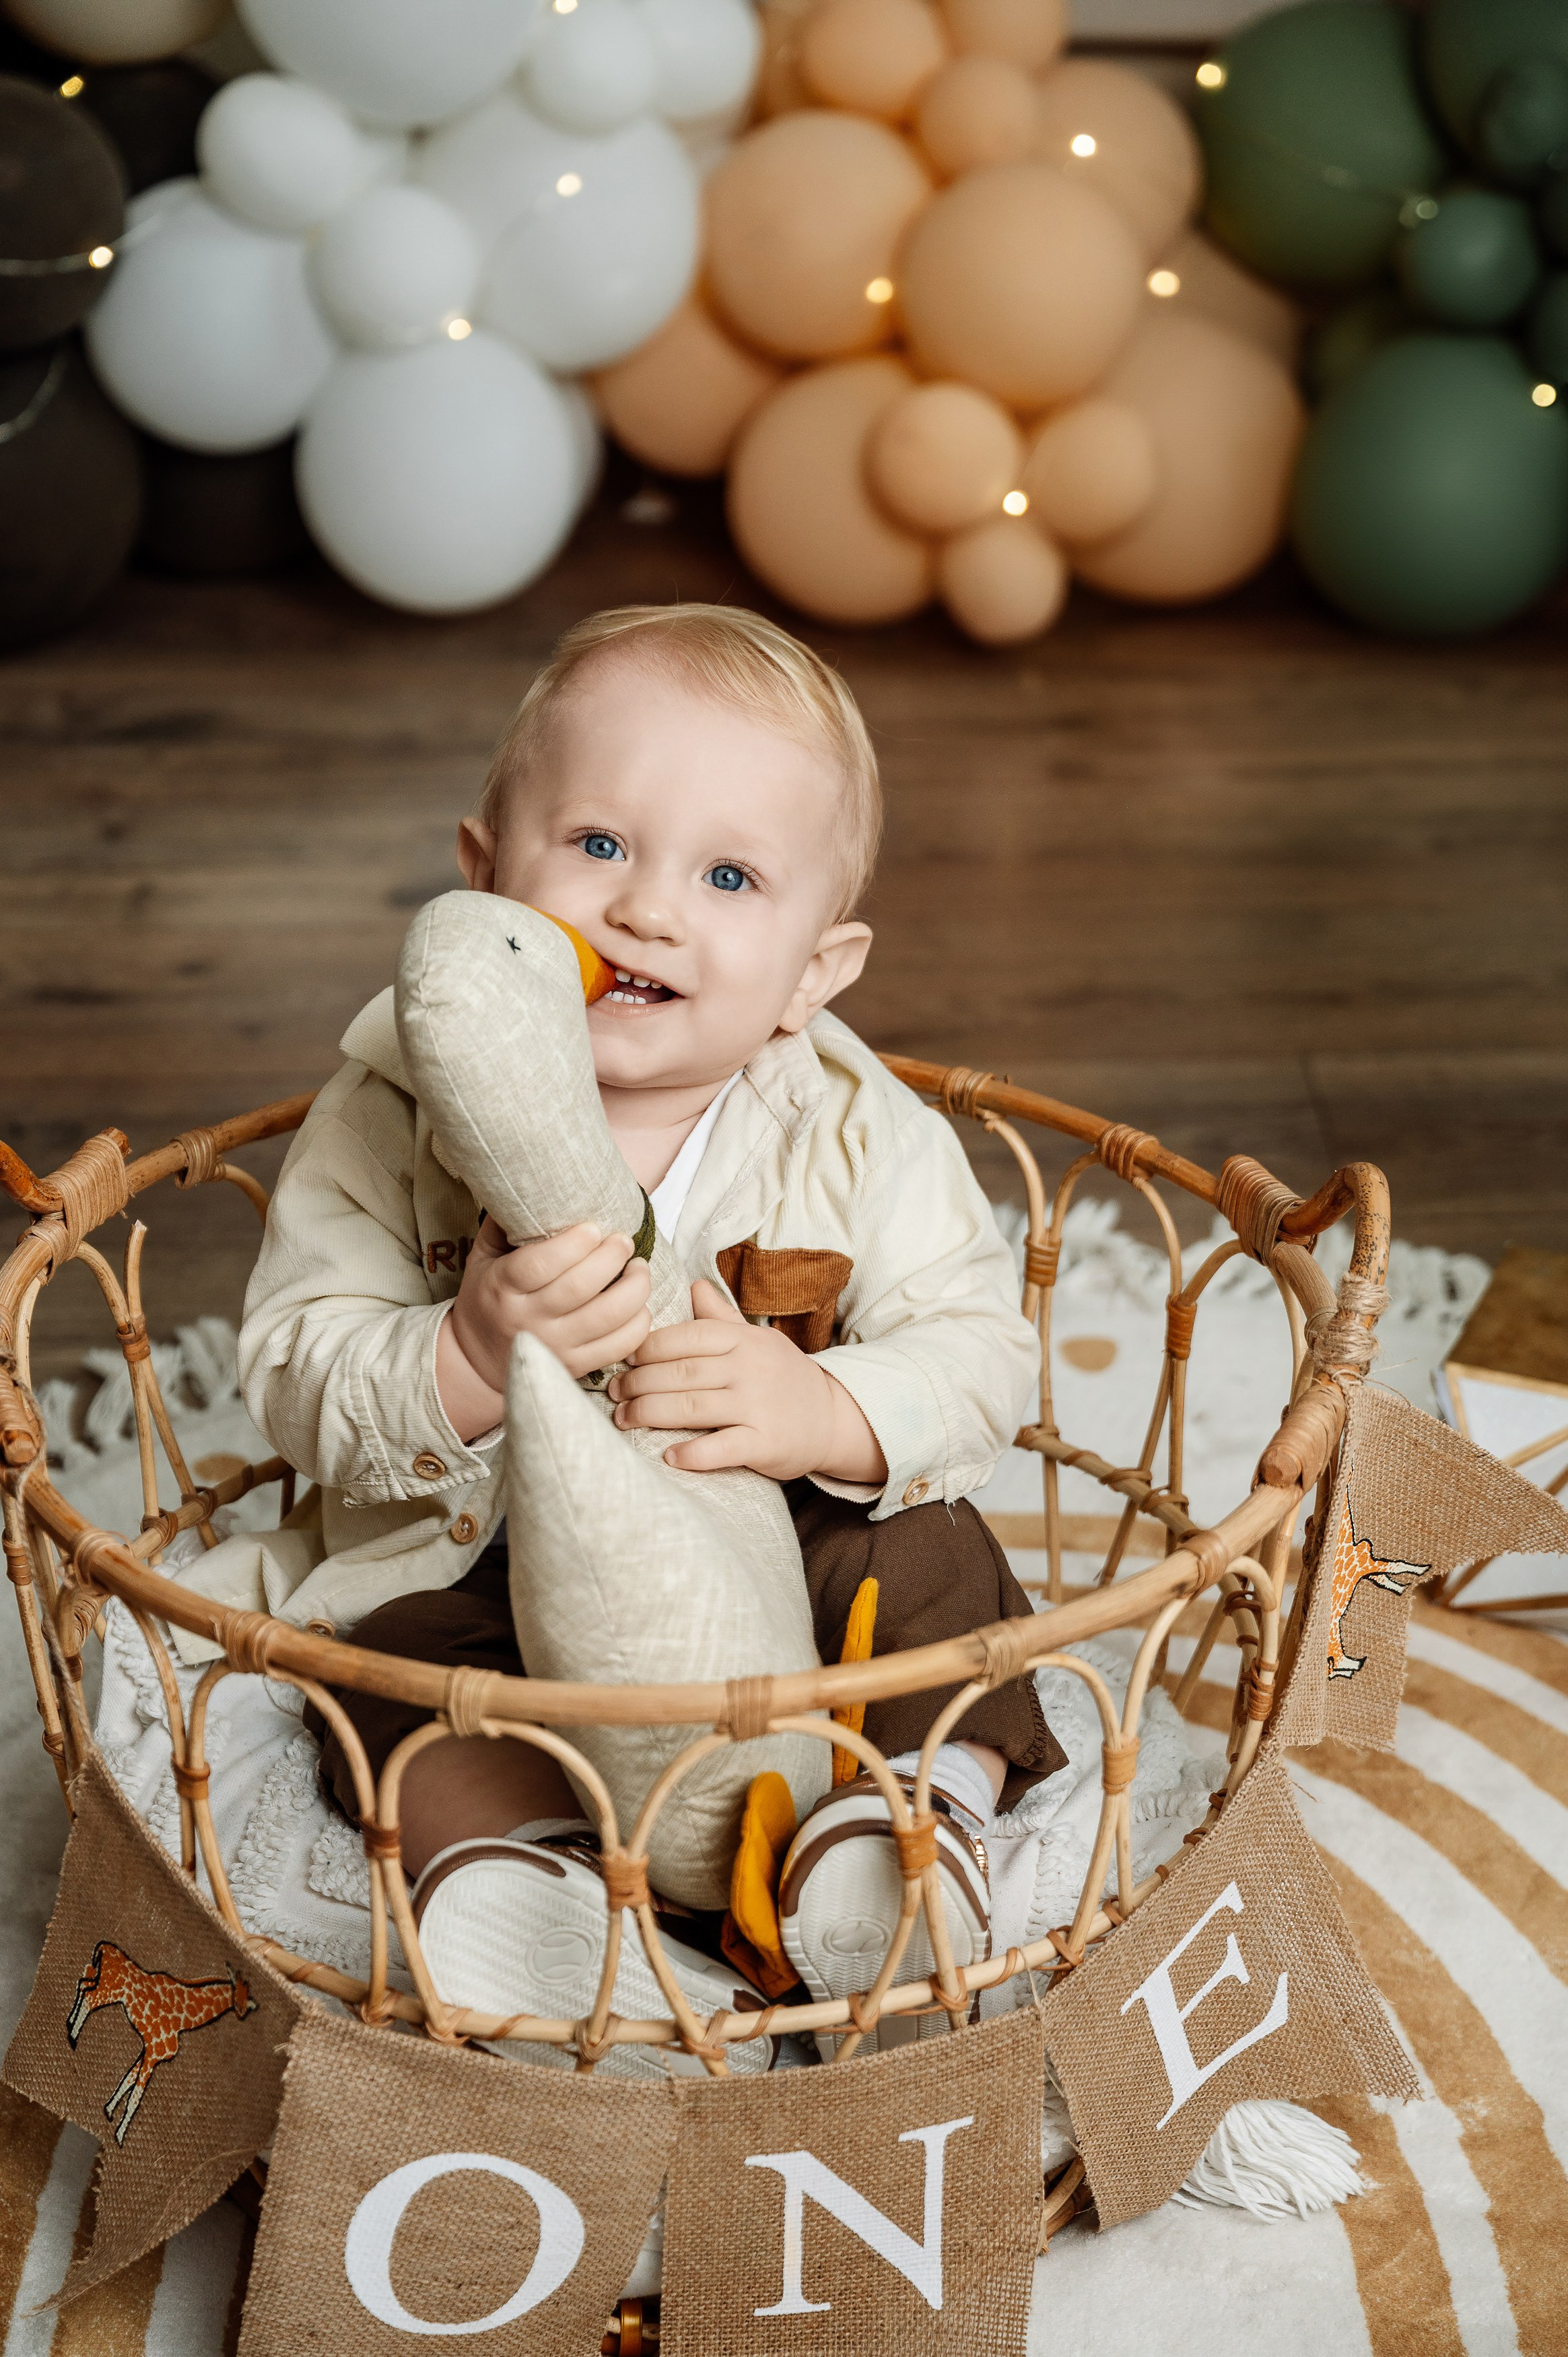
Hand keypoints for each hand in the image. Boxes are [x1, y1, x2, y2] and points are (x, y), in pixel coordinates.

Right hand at [437, 1219, 651, 1441]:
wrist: (477, 1362)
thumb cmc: (487, 1298)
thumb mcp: (482, 1259)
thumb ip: (503, 1225)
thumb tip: (529, 1184)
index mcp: (502, 1288)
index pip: (540, 1265)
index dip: (573, 1244)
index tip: (595, 1227)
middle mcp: (528, 1320)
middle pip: (580, 1288)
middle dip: (611, 1258)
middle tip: (624, 1241)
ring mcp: (555, 1346)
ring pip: (607, 1318)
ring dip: (634, 1288)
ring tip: (640, 1268)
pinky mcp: (576, 1366)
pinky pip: (619, 1346)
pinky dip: (639, 1323)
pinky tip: (640, 1304)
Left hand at [608, 1279, 887, 1482]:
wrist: (833, 1418)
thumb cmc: (784, 1377)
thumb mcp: (758, 1339)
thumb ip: (721, 1317)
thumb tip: (693, 1285)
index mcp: (742, 1340)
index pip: (684, 1337)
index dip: (646, 1348)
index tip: (621, 1358)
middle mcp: (749, 1368)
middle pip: (679, 1372)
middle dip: (638, 1382)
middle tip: (612, 1393)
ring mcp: (758, 1405)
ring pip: (691, 1407)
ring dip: (649, 1414)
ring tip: (624, 1419)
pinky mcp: (766, 1442)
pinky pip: (722, 1448)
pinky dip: (693, 1453)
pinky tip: (669, 1456)